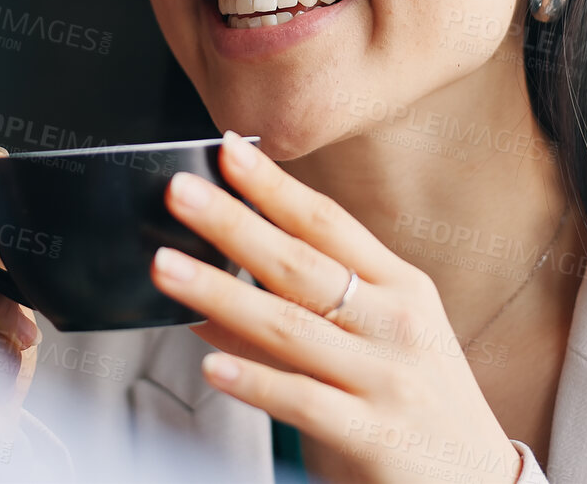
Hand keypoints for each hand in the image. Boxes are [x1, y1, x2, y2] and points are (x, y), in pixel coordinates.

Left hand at [152, 133, 521, 483]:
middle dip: (234, 223)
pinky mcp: (376, 436)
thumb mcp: (374, 346)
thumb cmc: (419, 406)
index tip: (229, 150)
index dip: (276, 186)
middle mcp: (397, 325)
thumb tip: (208, 287)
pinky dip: (255, 381)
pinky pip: (304, 402)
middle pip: (302, 265)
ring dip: (221, 293)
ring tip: (166, 269)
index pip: (329, 225)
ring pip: (290, 327)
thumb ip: (298, 315)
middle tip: (179, 192)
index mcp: (401, 289)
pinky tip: (212, 365)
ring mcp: (389, 380)